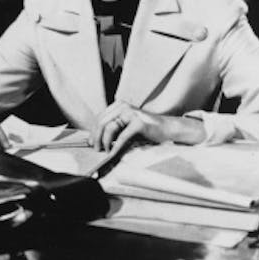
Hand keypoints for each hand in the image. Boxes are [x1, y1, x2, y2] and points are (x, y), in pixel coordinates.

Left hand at [91, 102, 205, 152]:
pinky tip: (113, 153)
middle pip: (102, 122)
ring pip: (109, 128)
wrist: (168, 129)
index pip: (100, 117)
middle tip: (95, 149)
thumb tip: (94, 140)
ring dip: (104, 142)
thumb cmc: (146, 130)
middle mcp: (123, 106)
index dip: (93, 131)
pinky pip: (122, 136)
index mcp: (119, 105)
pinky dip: (115, 146)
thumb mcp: (126, 126)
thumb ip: (113, 129)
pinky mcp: (139, 123)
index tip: (90, 142)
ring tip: (105, 151)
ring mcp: (132, 113)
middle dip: (96, 137)